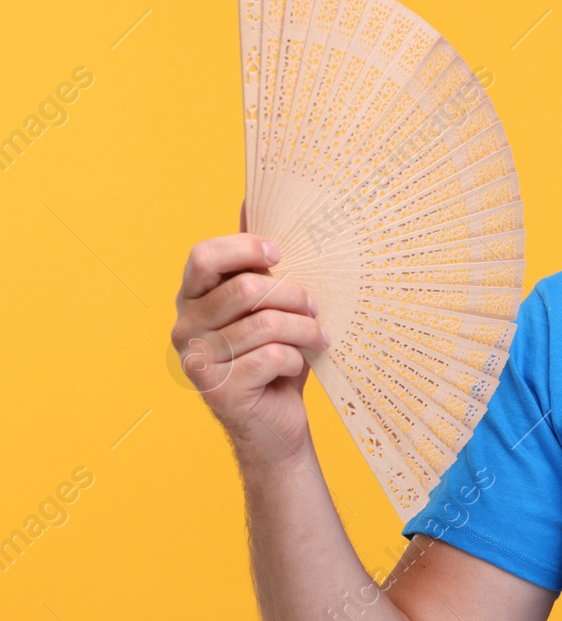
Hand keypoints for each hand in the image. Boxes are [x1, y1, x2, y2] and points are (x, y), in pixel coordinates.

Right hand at [170, 202, 328, 468]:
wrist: (275, 423)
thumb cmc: (274, 355)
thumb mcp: (270, 303)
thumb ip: (256, 259)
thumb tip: (252, 197)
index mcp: (193, 298)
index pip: (203, 256)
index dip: (244, 248)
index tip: (279, 253)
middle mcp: (185, 327)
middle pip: (247, 289)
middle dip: (294, 294)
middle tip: (315, 306)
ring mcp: (196, 361)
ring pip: (265, 324)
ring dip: (304, 330)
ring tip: (317, 338)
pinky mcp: (217, 390)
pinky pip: (272, 357)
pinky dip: (296, 360)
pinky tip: (296, 367)